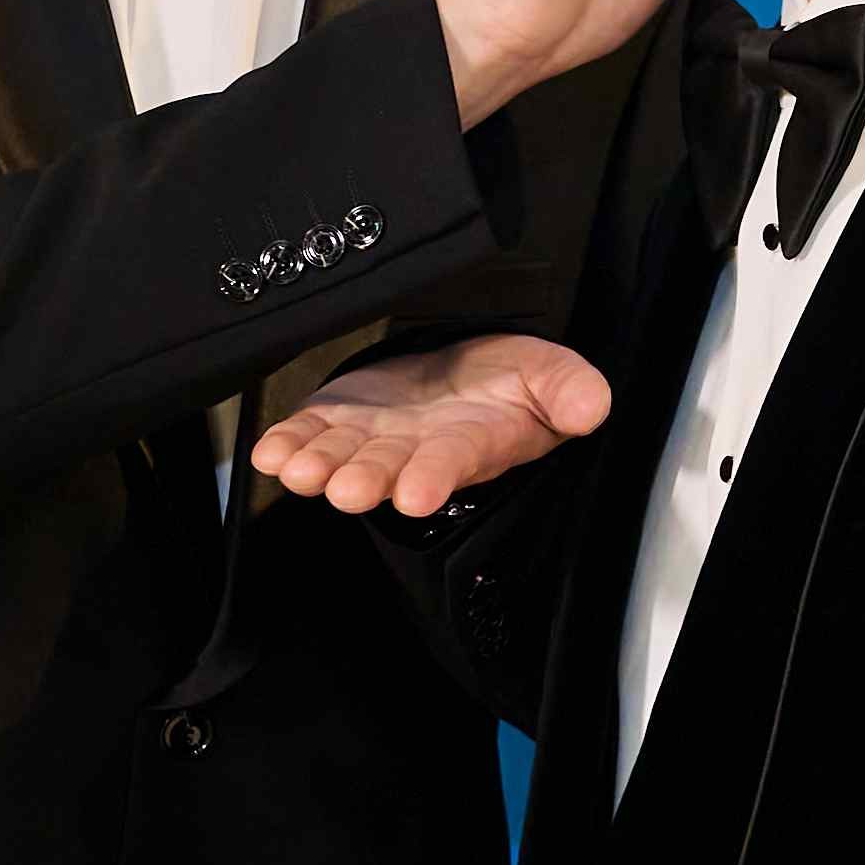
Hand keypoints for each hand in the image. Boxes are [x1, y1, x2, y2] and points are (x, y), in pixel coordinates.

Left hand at [249, 335, 614, 518]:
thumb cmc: (512, 382)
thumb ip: (570, 391)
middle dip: (367, 480)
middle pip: (388, 470)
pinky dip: (289, 442)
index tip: (417, 494)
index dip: (434, 477)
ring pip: (342, 458)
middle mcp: (416, 451)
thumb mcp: (553, 375)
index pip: (452, 464)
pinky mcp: (340, 417)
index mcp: (470, 443)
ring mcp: (373, 438)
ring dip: (319, 467)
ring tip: (299, 471)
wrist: (466, 370)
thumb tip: (592, 407)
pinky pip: (310, 433)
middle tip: (349, 490)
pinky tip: (272, 451)